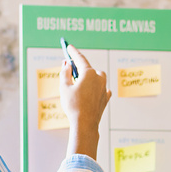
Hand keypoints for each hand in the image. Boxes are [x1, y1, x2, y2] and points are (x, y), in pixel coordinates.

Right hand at [60, 45, 109, 159]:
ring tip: (80, 82)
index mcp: (89, 73)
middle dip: (80, 67)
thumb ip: (65, 73)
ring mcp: (104, 88)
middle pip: (88, 68)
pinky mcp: (106, 98)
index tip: (69, 47)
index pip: (80, 58)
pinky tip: (91, 91)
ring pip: (97, 77)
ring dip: (89, 77)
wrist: (85, 124)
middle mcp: (99, 78)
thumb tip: (67, 64)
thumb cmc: (73, 105)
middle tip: (71, 67)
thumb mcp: (64, 87)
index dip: (73, 52)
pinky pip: (101, 88)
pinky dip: (96, 87)